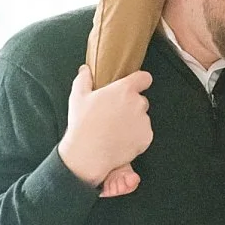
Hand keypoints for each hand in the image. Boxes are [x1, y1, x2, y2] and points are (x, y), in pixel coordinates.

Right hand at [56, 66, 153, 186]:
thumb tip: (86, 69)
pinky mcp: (146, 138)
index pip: (144, 78)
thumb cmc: (82, 124)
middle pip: (141, 100)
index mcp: (125, 90)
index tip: (134, 86)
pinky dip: (136, 137)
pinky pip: (144, 134)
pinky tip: (120, 139)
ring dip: (133, 122)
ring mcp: (144, 122)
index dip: (140, 81)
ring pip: (142, 118)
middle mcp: (138, 104)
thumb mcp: (78, 96)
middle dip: (131, 105)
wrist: (87, 155)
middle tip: (114, 114)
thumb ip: (84, 79)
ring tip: (114, 129)